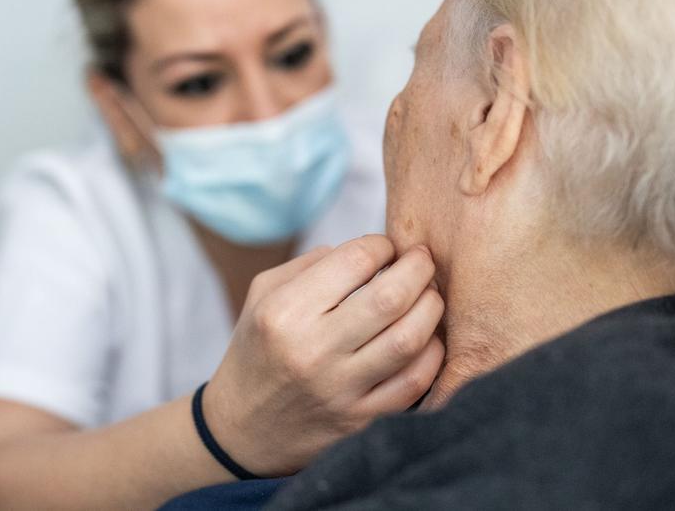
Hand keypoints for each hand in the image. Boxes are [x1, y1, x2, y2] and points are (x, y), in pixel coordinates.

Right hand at [203, 235, 443, 476]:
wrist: (242, 429)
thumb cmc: (258, 350)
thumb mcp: (263, 296)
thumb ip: (311, 264)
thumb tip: (369, 251)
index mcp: (284, 313)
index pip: (354, 261)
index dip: (381, 245)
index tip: (386, 248)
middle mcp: (311, 351)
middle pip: (390, 297)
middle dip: (418, 268)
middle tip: (422, 261)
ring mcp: (339, 391)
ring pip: (409, 339)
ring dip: (431, 308)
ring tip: (430, 295)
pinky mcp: (359, 421)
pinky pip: (415, 383)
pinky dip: (432, 353)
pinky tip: (426, 338)